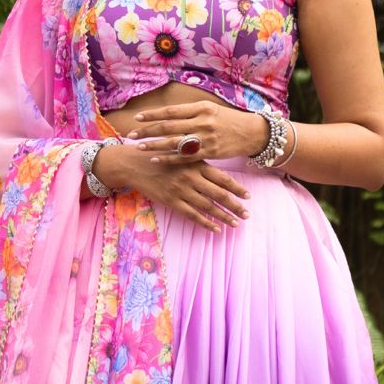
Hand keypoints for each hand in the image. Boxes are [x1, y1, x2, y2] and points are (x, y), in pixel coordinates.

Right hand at [94, 138, 250, 232]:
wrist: (135, 163)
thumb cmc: (161, 156)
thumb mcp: (182, 154)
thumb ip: (200, 162)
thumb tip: (219, 173)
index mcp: (196, 164)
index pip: (223, 178)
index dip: (237, 188)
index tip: (248, 196)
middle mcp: (191, 178)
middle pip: (219, 195)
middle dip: (235, 206)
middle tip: (247, 214)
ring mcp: (182, 191)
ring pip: (208, 207)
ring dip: (224, 216)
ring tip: (236, 224)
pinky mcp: (172, 201)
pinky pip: (193, 215)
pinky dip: (206, 223)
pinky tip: (217, 229)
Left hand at [123, 99, 268, 162]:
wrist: (251, 132)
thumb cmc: (228, 120)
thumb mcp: (211, 109)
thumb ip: (191, 111)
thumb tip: (167, 113)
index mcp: (201, 107)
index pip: (171, 111)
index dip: (153, 114)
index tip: (138, 117)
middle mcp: (202, 121)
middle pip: (168, 126)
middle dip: (147, 130)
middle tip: (131, 134)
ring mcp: (206, 138)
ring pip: (174, 142)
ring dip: (154, 145)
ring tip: (139, 147)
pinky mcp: (210, 152)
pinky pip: (185, 157)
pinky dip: (168, 158)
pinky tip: (156, 160)